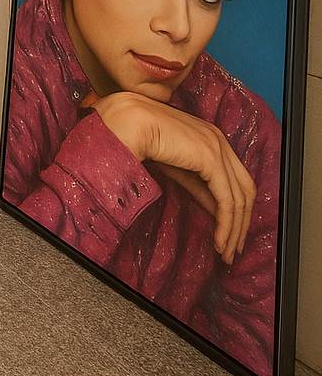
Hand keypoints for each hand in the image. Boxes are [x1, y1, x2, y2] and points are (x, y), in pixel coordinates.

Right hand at [91, 91, 254, 264]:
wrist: (129, 122)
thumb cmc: (143, 140)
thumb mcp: (178, 169)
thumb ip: (199, 187)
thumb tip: (217, 213)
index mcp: (213, 139)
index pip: (239, 180)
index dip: (239, 211)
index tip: (232, 235)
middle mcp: (221, 141)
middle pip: (246, 190)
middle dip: (242, 223)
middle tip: (233, 250)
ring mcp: (218, 149)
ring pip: (240, 199)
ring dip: (234, 230)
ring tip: (225, 252)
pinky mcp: (211, 159)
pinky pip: (227, 200)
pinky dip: (226, 225)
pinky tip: (219, 241)